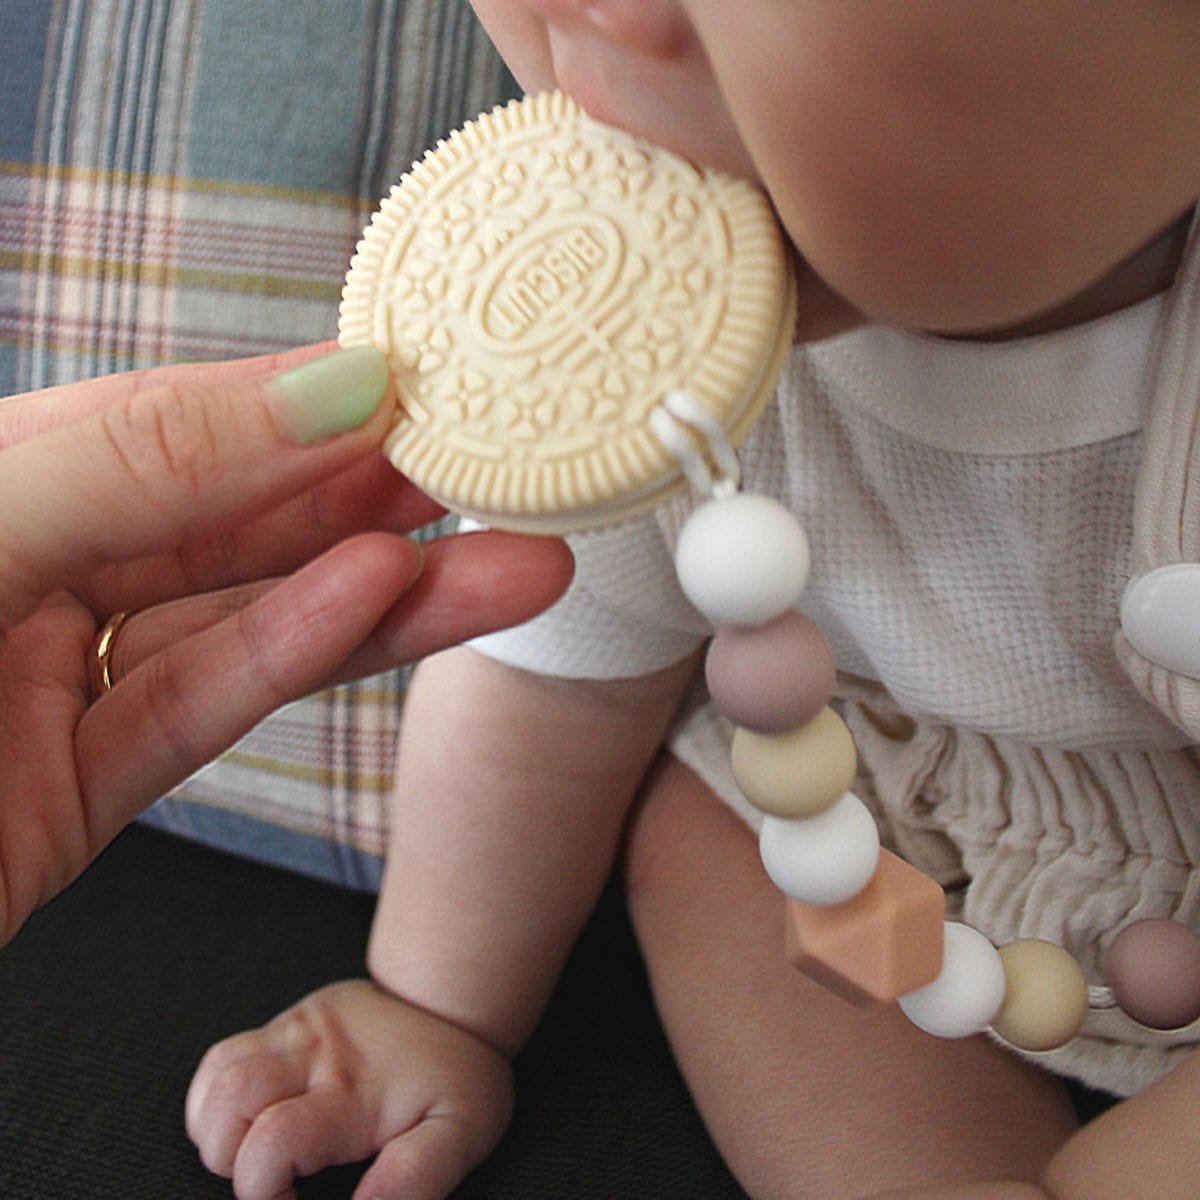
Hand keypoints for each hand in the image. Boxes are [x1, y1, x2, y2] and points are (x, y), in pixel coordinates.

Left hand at [0, 344, 572, 943]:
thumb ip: (136, 457)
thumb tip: (324, 387)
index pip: (167, 419)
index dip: (298, 398)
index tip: (423, 381)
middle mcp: (22, 566)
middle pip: (232, 520)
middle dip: (380, 496)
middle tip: (505, 474)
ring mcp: (49, 680)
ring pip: (246, 621)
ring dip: (388, 593)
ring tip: (513, 566)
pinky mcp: (76, 789)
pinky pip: (203, 706)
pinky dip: (302, 655)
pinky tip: (392, 607)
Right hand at [186, 979, 513, 1199]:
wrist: (452, 998)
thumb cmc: (458, 1073)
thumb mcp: (461, 1131)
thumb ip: (414, 1178)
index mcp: (350, 1094)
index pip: (272, 1142)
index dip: (262, 1191)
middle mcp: (312, 1056)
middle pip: (227, 1101)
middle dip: (229, 1159)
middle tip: (273, 1178)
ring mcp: (294, 1033)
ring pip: (217, 1075)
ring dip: (216, 1129)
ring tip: (256, 1152)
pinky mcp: (286, 1023)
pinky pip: (223, 1057)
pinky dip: (213, 1100)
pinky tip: (245, 1123)